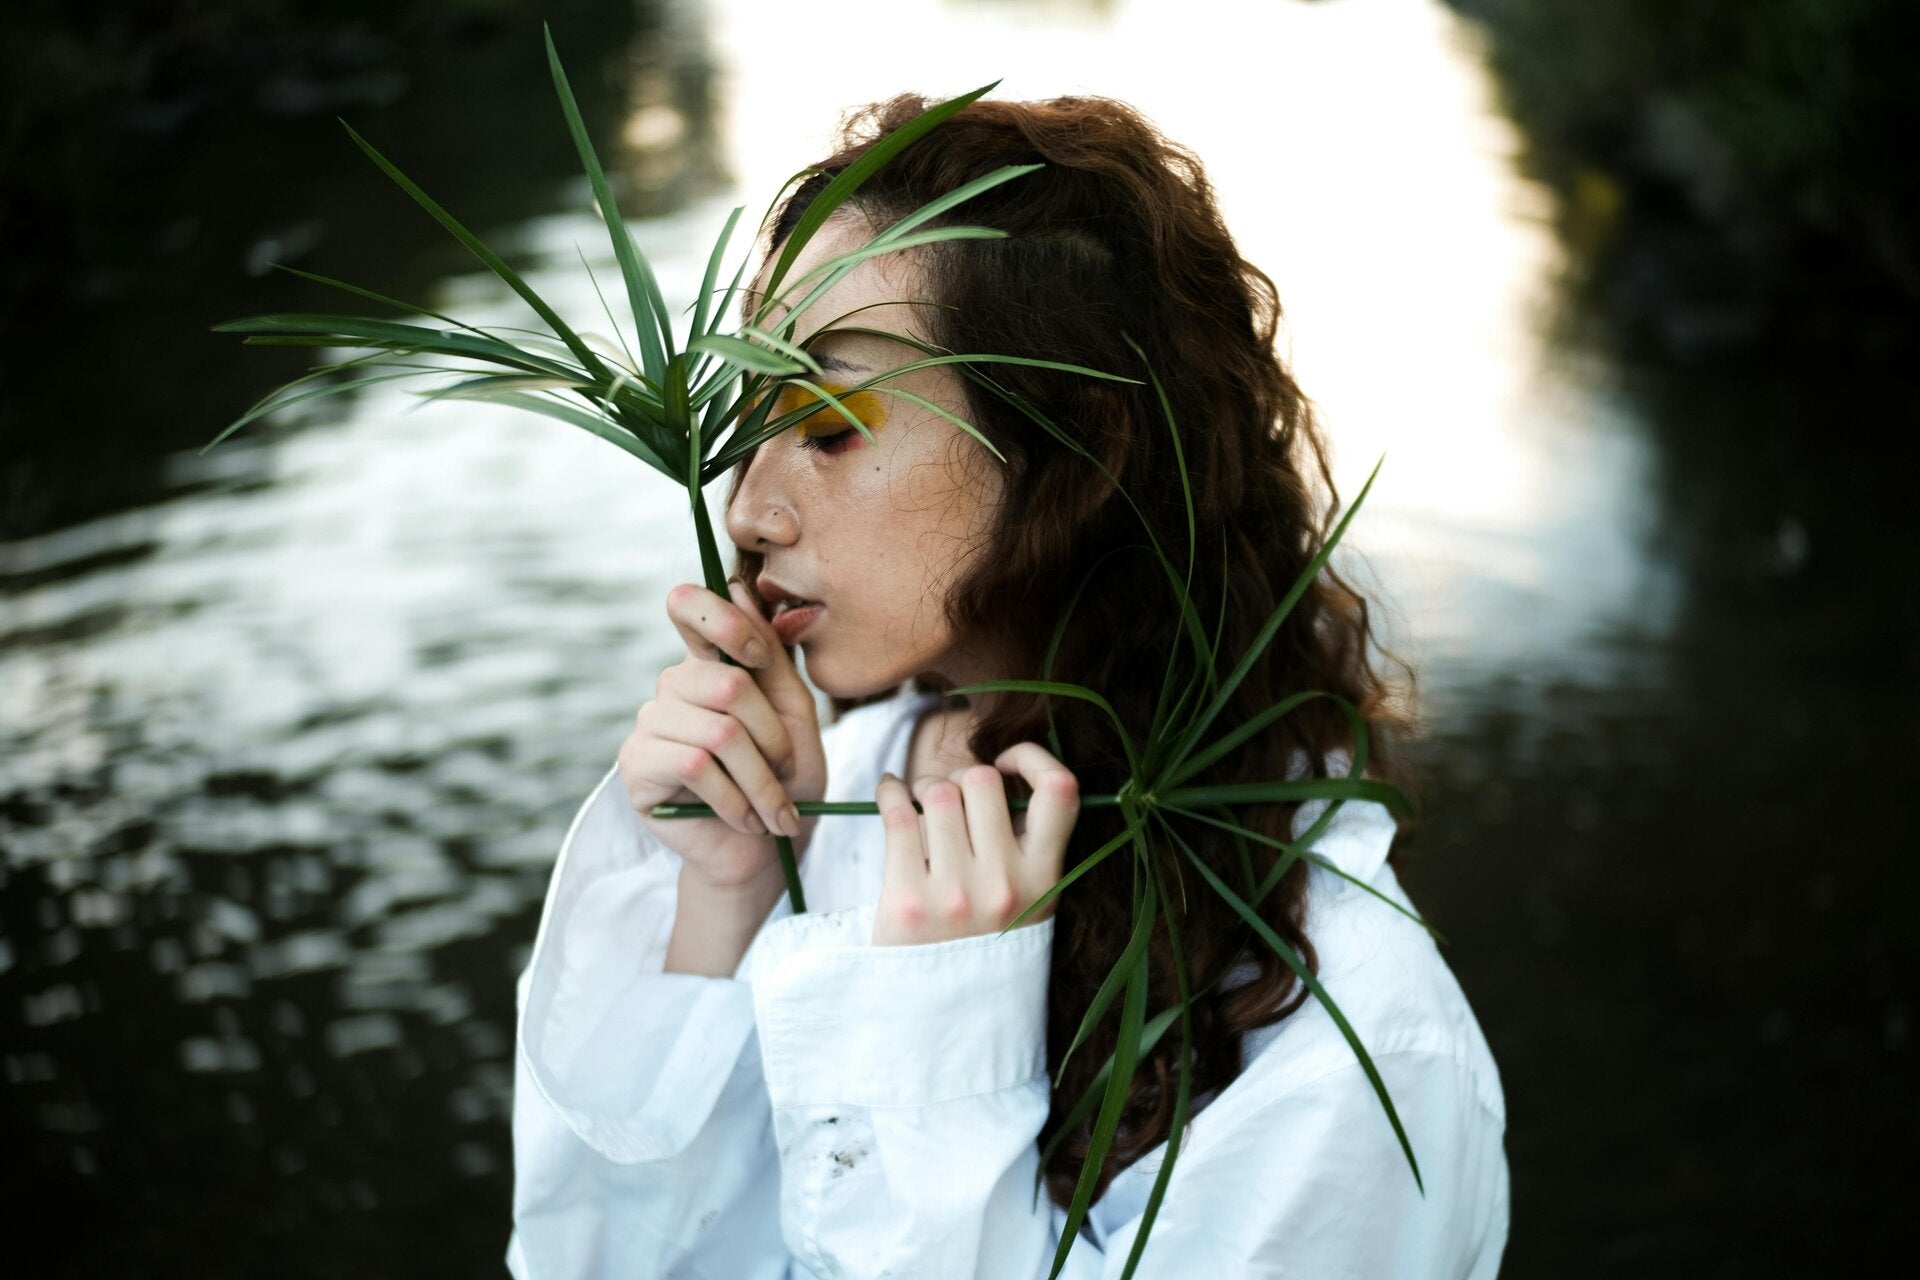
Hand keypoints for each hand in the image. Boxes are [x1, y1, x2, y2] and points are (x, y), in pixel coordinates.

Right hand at [618, 576, 827, 896]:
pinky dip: (735, 799)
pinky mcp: (637, 767)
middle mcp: (672, 687)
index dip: (726, 620)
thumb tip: (739, 586)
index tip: (760, 659)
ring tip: (773, 809)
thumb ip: (771, 656)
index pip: (691, 605)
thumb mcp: (794, 714)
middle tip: (787, 773)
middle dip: (773, 736)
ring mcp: (649, 725)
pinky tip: (745, 820)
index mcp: (710, 664)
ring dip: (761, 780)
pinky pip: (693, 766)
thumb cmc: (786, 782)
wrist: (767, 854)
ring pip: (718, 731)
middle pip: (727, 683)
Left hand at [871, 743, 1078, 946]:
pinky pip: (897, 815)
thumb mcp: (1030, 907)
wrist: (942, 1024)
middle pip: (981, 781)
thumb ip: (1027, 850)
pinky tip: (890, 795)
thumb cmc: (984, 951)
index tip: (1006, 762)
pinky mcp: (909, 900)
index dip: (1032, 758)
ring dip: (923, 789)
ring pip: (936, 793)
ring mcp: (957, 893)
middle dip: (958, 778)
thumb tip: (1000, 773)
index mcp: (1045, 881)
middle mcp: (1005, 885)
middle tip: (948, 799)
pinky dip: (889, 793)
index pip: (1061, 790)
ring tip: (918, 804)